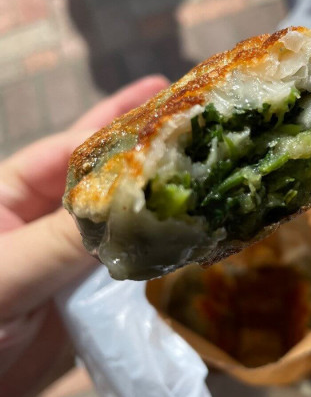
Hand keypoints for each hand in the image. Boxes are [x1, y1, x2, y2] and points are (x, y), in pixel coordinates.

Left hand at [0, 76, 168, 396]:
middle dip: (143, 155)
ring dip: (155, 208)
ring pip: (118, 227)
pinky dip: (152, 259)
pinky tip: (187, 241)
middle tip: (194, 127)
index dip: (114, 122)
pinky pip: (123, 273)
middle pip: (100, 182)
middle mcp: (41, 222)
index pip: (68, 150)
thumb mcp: (2, 275)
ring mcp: (64, 262)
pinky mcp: (82, 301)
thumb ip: (59, 240)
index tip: (158, 94)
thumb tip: (126, 207)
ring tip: (204, 179)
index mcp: (8, 197)